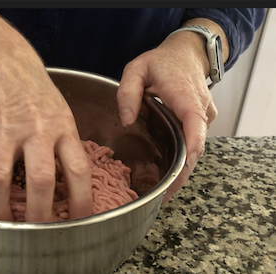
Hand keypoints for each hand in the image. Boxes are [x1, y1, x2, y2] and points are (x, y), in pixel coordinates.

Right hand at [0, 8, 92, 221]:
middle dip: (39, 214)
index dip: (81, 200)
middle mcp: (36, 130)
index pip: (78, 170)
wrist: (2, 60)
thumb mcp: (61, 113)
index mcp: (61, 128)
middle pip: (40, 180)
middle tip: (36, 234)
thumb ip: (65, 145)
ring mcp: (4, 128)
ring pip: (0, 175)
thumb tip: (70, 184)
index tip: (78, 221)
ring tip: (1, 221)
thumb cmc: (36, 91)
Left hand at [116, 19, 227, 201]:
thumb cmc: (162, 61)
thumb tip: (126, 119)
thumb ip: (127, 91)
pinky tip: (167, 174)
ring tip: (162, 191)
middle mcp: (200, 109)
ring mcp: (204, 117)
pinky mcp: (202, 123)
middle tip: (162, 195)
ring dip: (181, 170)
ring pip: (195, 149)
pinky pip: (193, 144)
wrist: (189, 53)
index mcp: (184, 95)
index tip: (182, 170)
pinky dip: (182, 159)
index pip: (194, 124)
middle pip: (196, 146)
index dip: (191, 148)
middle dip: (181, 173)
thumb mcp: (137, 68)